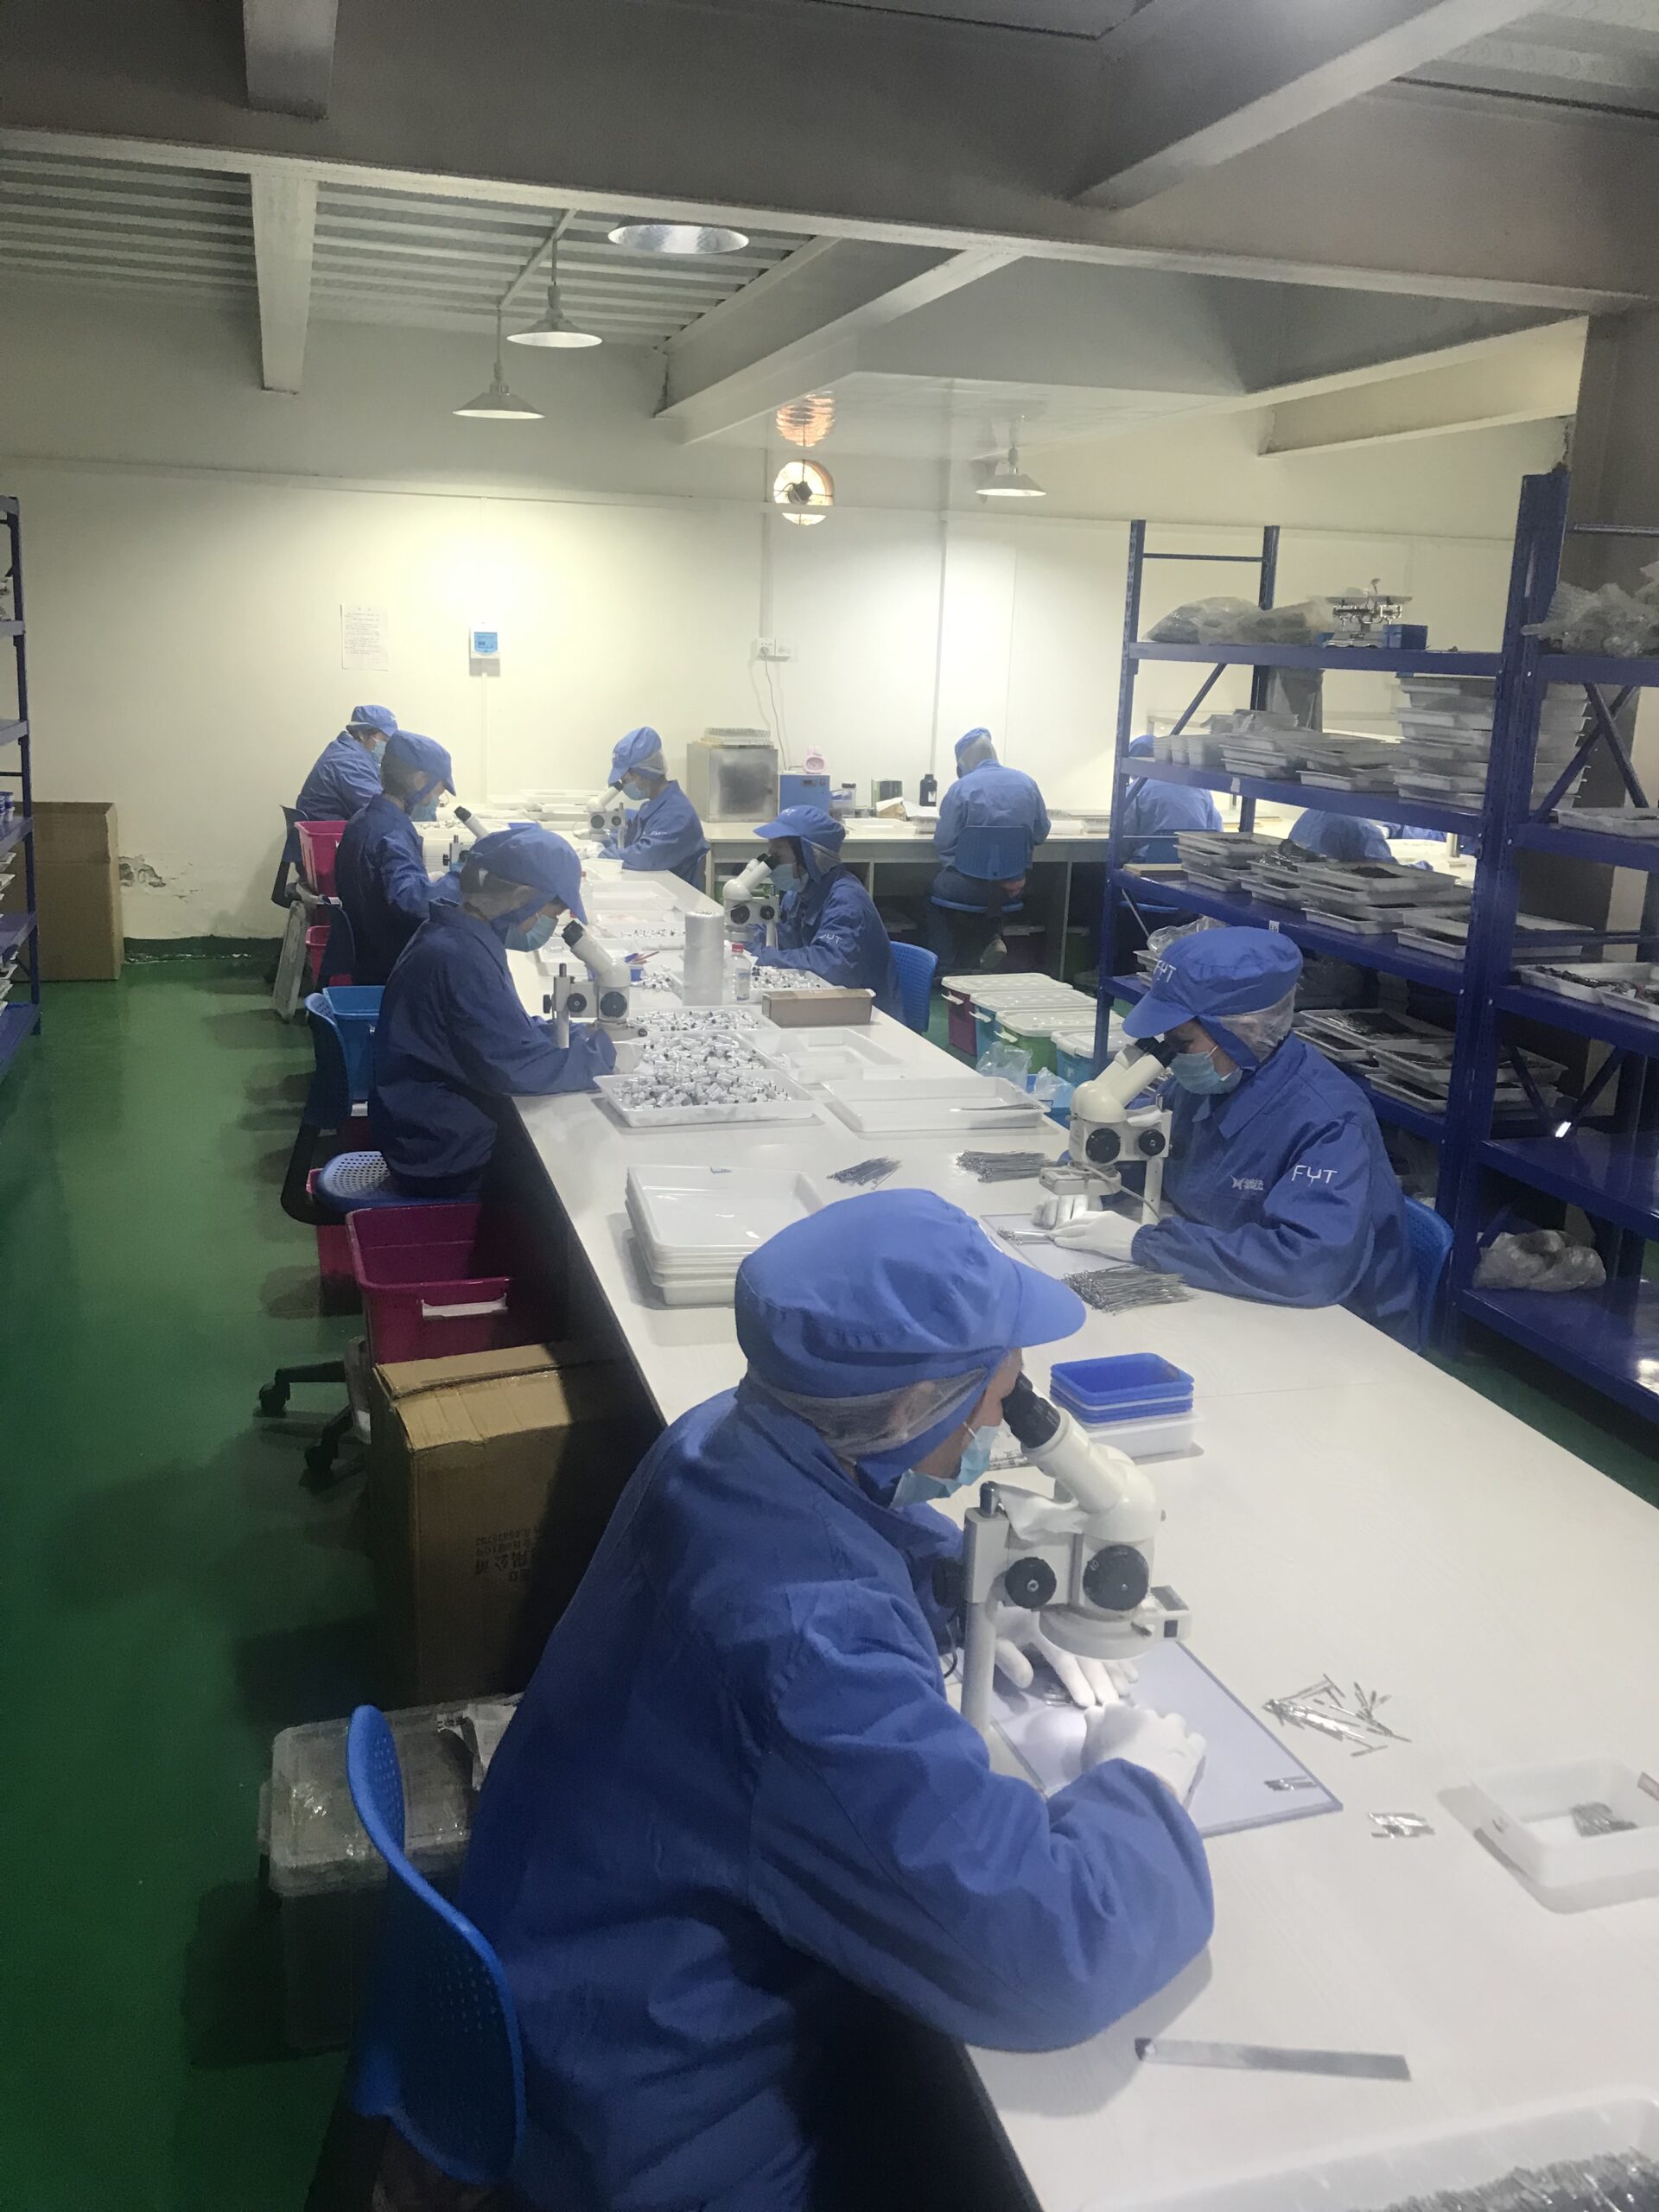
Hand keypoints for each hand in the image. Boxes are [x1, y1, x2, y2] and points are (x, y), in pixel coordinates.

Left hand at [993, 1606, 1136, 1709]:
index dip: (1075, 1679)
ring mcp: (1076, 1618)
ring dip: (1115, 1669)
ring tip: (1126, 1690)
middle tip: (1113, 1704)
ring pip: (1100, 1646)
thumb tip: (1026, 1680)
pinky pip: (1105, 1639)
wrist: (999, 1592)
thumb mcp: (994, 1640)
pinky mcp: (1084, 1620)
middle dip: (1101, 1679)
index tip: (1088, 1701)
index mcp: (1040, 1624)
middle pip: (1086, 1653)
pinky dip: (1119, 1656)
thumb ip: (1008, 1660)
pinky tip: (1131, 1672)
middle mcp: (1063, 1621)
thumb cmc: (997, 1622)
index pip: (1062, 1656)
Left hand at [1051, 1209, 1140, 1259]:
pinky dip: (1065, 1242)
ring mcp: (1095, 1229)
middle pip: (1076, 1221)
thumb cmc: (1136, 1237)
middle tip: (1054, 1230)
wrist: (1143, 1242)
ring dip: (1060, 1233)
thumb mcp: (1120, 1225)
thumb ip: (1108, 1226)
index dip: (1074, 1220)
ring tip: (1052, 1236)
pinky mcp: (1094, 1241)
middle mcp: (1098, 1219)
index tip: (1067, 1224)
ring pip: (1073, 1230)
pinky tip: (1057, 1243)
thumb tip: (1100, 1232)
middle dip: (1064, 1226)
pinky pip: (1076, 1241)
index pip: (1085, 1215)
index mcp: (1105, 1214)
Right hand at [1082, 1705, 1204, 1803]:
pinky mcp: (1191, 1748)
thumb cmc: (1106, 1771)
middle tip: (1140, 1748)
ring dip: (1169, 1733)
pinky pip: (1196, 1740)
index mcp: (1119, 1713)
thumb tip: (1097, 1713)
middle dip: (1145, 1727)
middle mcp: (1147, 1714)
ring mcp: (1172, 1730)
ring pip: (1174, 1722)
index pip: (1118, 1709)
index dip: (1118, 1724)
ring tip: (1165, 1753)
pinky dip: (1190, 1746)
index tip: (1116, 1738)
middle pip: (1147, 1714)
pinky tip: (1184, 1758)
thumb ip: (1094, 1725)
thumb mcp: (1089, 1747)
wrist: (1135, 1790)